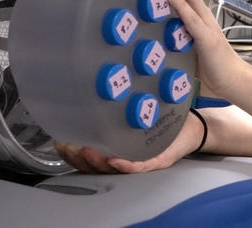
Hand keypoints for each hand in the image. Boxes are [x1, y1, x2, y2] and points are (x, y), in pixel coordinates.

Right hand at [54, 109, 205, 173]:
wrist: (193, 124)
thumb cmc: (161, 118)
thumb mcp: (134, 108)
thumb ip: (115, 103)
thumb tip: (92, 83)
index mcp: (117, 146)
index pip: (89, 155)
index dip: (71, 152)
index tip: (59, 142)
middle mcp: (127, 157)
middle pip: (97, 165)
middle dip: (79, 158)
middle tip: (67, 146)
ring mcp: (142, 160)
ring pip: (114, 168)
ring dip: (98, 161)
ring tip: (86, 151)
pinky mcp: (160, 159)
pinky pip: (141, 165)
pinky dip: (127, 163)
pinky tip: (116, 159)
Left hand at [153, 0, 248, 97]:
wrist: (234, 82)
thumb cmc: (213, 68)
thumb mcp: (189, 51)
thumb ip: (178, 40)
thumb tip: (157, 37)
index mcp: (199, 20)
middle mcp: (203, 17)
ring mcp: (206, 25)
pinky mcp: (206, 37)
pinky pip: (191, 17)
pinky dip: (180, 4)